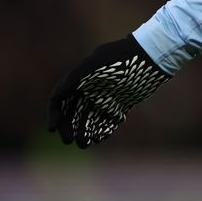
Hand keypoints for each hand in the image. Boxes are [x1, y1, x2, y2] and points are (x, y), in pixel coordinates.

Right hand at [47, 35, 170, 148]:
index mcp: (80, 80)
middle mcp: (91, 90)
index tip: (53, 129)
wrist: (148, 57)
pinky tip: (100, 137)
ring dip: (85, 133)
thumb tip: (54, 98)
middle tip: (70, 140)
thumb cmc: (118, 60)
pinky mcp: (122, 104)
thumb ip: (70, 81)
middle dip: (69, 128)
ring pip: (91, 120)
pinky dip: (103, 130)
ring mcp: (106, 98)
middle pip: (74, 114)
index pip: (60, 101)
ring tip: (85, 143)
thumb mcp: (90, 67)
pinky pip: (109, 121)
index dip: (54, 115)